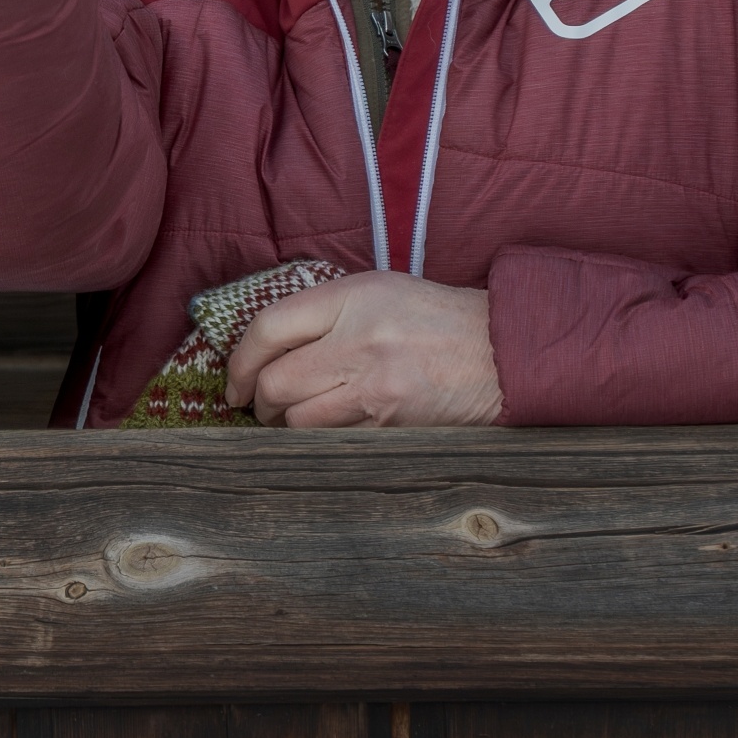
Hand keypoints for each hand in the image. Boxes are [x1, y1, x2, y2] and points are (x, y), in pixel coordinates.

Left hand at [223, 271, 502, 427]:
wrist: (503, 351)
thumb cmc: (433, 318)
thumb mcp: (377, 292)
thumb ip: (324, 313)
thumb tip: (267, 348)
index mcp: (350, 298)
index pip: (268, 329)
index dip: (240, 361)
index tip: (234, 383)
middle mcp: (359, 341)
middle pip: (276, 382)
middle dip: (258, 402)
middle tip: (260, 408)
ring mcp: (377, 387)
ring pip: (300, 422)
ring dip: (285, 429)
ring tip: (291, 423)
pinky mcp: (394, 426)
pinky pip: (335, 444)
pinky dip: (320, 446)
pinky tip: (325, 439)